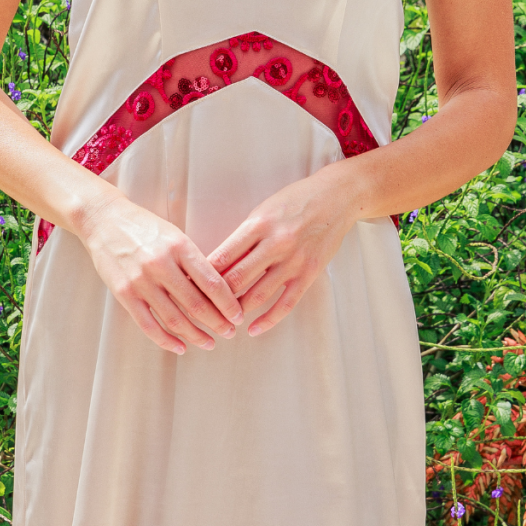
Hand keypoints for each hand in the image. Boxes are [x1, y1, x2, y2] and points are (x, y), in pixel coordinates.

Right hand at [77, 193, 243, 355]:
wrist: (103, 219)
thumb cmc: (143, 226)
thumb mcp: (174, 235)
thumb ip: (192, 261)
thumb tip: (216, 291)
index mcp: (180, 247)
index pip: (212, 282)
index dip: (228, 304)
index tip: (238, 316)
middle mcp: (161, 265)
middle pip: (196, 304)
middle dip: (217, 323)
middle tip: (230, 333)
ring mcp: (141, 281)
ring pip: (174, 319)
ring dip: (196, 335)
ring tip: (209, 343)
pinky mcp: (124, 294)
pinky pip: (148, 325)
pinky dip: (166, 340)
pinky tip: (180, 347)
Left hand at [206, 167, 359, 336]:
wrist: (336, 197)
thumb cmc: (294, 201)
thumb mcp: (263, 211)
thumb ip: (243, 238)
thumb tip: (216, 264)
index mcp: (257, 224)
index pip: (222, 257)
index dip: (202, 276)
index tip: (188, 288)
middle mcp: (275, 243)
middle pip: (236, 279)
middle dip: (215, 298)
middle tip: (200, 311)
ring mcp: (293, 260)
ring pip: (257, 295)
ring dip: (237, 311)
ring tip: (223, 321)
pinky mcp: (309, 274)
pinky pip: (285, 304)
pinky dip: (267, 320)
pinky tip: (253, 329)